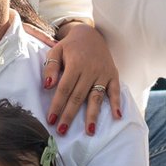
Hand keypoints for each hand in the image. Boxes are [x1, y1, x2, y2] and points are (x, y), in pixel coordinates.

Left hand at [42, 21, 120, 137]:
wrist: (90, 34)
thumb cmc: (70, 46)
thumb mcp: (56, 51)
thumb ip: (51, 67)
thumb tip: (47, 85)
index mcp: (75, 64)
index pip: (64, 89)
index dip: (57, 105)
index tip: (51, 120)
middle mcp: (90, 70)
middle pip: (78, 97)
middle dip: (69, 115)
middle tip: (62, 131)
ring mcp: (103, 73)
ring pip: (96, 97)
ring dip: (93, 115)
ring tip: (89, 131)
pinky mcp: (113, 75)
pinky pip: (115, 91)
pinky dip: (117, 103)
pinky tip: (117, 117)